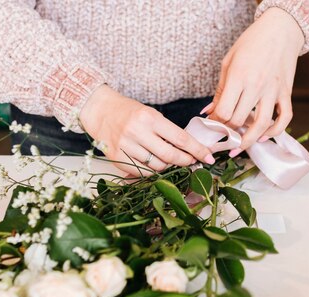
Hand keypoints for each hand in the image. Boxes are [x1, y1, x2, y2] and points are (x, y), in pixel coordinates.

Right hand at [79, 85, 214, 175]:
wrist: (99, 111)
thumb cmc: (128, 112)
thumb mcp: (150, 114)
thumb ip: (167, 131)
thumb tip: (189, 150)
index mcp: (150, 118)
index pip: (180, 138)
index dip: (197, 150)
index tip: (209, 157)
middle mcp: (138, 132)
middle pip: (170, 156)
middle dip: (185, 161)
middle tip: (192, 162)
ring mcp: (126, 146)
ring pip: (156, 167)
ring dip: (167, 167)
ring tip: (167, 160)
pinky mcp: (117, 158)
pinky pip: (141, 172)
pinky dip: (151, 171)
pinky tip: (151, 163)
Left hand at [205, 7, 303, 156]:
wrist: (281, 29)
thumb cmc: (251, 43)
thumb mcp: (228, 62)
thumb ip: (220, 90)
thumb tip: (208, 112)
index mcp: (239, 77)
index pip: (224, 111)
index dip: (215, 122)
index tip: (211, 125)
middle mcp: (257, 85)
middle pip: (240, 120)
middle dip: (228, 130)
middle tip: (222, 133)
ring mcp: (274, 90)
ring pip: (262, 124)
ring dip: (250, 140)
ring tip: (239, 147)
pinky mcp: (286, 92)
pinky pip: (285, 117)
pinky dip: (275, 131)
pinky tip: (264, 137)